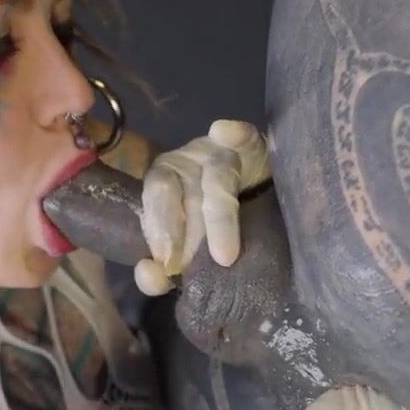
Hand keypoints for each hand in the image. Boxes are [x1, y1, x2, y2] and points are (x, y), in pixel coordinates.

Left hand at [134, 120, 271, 296]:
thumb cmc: (210, 232)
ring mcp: (218, 150)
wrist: (259, 200)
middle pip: (186, 191)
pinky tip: (226, 133)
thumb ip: (161, 270)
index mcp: (165, 182)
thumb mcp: (185, 251)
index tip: (165, 263)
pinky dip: (236, 133)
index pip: (156, 197)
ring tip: (224, 256)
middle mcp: (187, 162)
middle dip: (193, 233)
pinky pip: (244, 134)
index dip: (160, 228)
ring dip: (218, 218)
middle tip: (201, 270)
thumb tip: (151, 276)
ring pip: (217, 177)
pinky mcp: (250, 142)